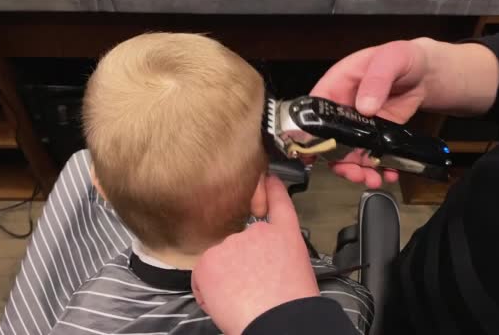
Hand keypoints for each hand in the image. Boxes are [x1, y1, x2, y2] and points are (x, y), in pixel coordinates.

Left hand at [191, 175, 318, 334]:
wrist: (280, 322)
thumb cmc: (291, 305)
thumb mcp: (296, 267)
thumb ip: (276, 253)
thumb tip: (260, 260)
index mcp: (285, 235)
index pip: (278, 203)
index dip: (272, 189)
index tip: (268, 179)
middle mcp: (257, 232)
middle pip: (240, 244)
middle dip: (240, 264)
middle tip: (253, 288)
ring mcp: (231, 243)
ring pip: (220, 261)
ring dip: (224, 278)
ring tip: (243, 298)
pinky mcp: (209, 260)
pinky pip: (202, 277)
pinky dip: (208, 291)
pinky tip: (227, 301)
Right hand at [311, 40, 428, 187]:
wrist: (425, 72)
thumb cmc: (402, 58)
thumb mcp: (391, 60)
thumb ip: (376, 80)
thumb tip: (364, 107)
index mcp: (336, 85)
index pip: (314, 111)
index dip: (308, 133)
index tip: (310, 154)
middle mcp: (342, 108)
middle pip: (328, 139)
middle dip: (338, 160)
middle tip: (352, 173)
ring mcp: (357, 125)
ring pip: (347, 152)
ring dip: (357, 169)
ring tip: (373, 179)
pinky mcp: (374, 135)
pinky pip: (370, 155)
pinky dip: (378, 167)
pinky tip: (389, 174)